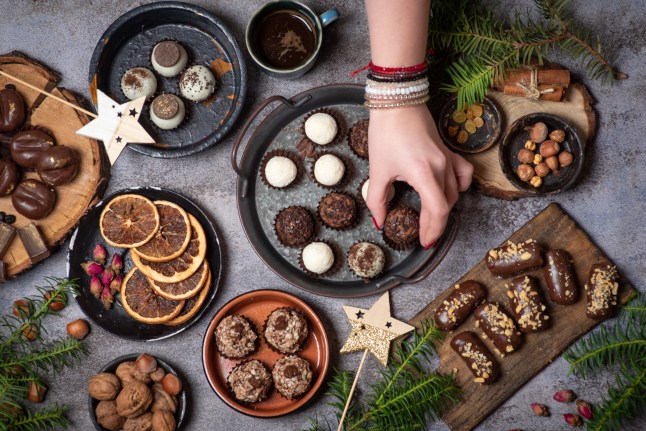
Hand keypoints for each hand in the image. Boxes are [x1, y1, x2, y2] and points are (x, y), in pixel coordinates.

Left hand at [366, 104, 472, 247]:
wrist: (397, 101)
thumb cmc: (386, 132)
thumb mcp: (378, 169)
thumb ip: (377, 199)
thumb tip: (379, 221)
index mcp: (424, 173)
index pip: (438, 210)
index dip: (432, 229)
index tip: (424, 241)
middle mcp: (442, 167)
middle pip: (446, 204)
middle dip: (435, 223)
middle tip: (423, 234)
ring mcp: (448, 158)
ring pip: (455, 191)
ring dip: (444, 207)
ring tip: (431, 217)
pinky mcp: (448, 150)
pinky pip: (463, 172)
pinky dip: (459, 185)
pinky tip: (451, 191)